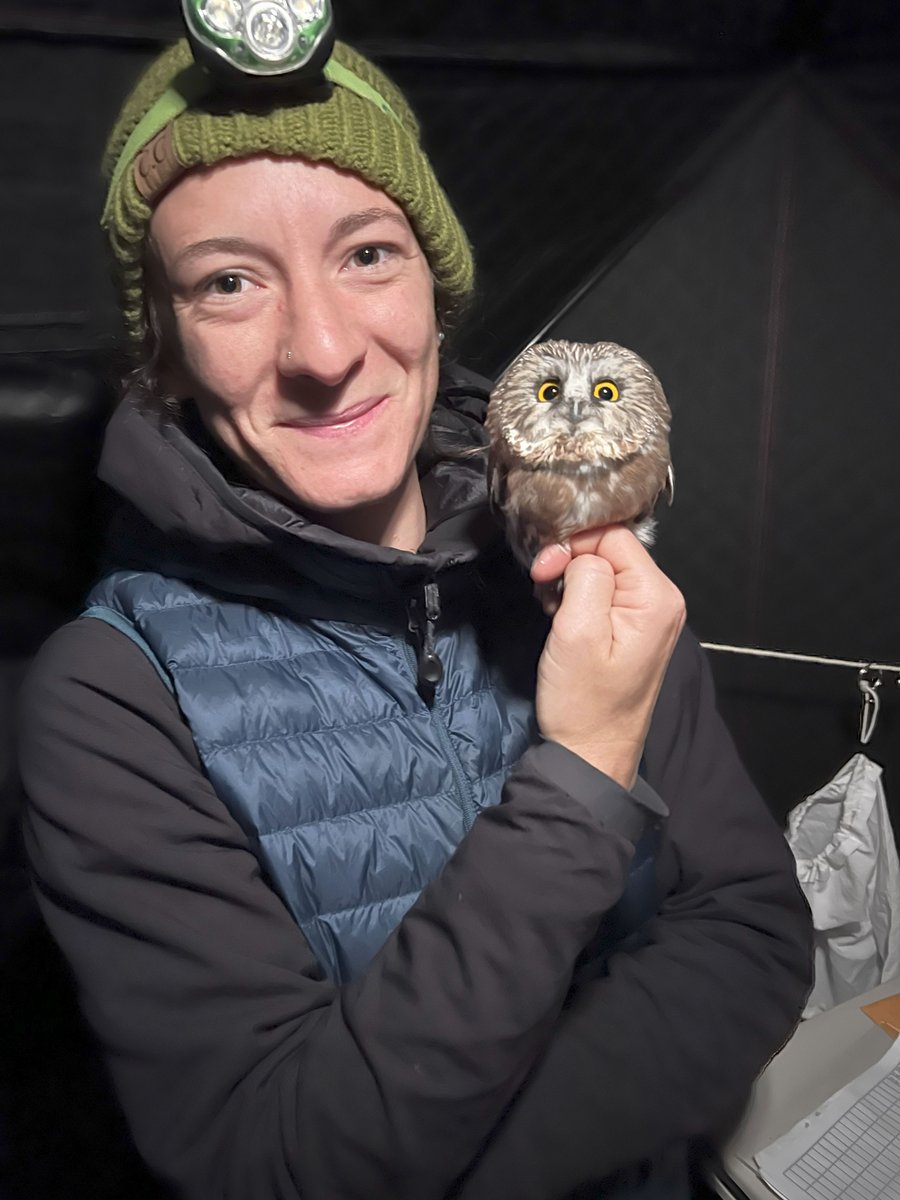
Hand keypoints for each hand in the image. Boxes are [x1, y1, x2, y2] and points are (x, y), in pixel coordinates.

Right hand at [531, 526, 685, 788]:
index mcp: (656, 597)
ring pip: (604, 570)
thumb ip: (585, 576)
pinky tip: (563, 618)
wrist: (590, 753)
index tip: (543, 573)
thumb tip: (581, 552)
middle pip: (610, 550)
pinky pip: (605, 593)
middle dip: (570, 562)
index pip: (614, 536)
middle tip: (542, 590)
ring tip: (552, 609)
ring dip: (571, 581)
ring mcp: (651, 616)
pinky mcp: (634, 629)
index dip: (574, 545)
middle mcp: (663, 600)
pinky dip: (578, 597)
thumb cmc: (582, 700)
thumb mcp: (577, 631)